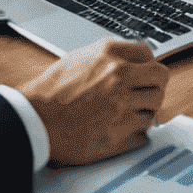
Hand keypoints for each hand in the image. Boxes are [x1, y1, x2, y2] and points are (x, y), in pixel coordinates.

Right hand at [18, 38, 169, 165]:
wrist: (33, 121)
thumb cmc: (49, 92)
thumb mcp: (78, 58)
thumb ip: (108, 57)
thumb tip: (132, 61)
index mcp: (110, 55)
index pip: (149, 55)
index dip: (147, 66)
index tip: (144, 76)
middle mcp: (121, 78)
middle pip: (160, 80)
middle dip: (153, 88)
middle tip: (143, 96)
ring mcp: (122, 109)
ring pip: (153, 109)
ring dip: (143, 113)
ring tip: (126, 116)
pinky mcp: (118, 138)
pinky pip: (144, 136)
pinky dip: (135, 136)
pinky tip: (120, 132)